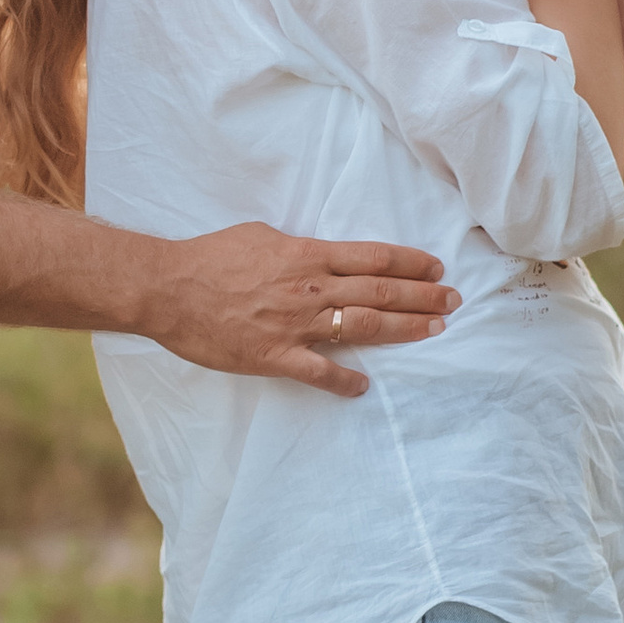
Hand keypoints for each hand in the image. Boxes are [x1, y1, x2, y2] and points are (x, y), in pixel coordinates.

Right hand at [136, 225, 457, 397]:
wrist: (169, 288)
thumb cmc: (210, 257)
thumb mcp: (260, 235)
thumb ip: (296, 248)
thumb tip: (318, 255)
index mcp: (307, 256)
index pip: (371, 257)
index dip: (408, 263)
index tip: (435, 268)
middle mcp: (310, 289)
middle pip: (379, 292)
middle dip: (422, 296)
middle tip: (454, 301)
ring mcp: (295, 325)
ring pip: (362, 328)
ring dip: (404, 330)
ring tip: (435, 330)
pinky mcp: (275, 356)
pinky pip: (319, 372)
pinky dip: (344, 381)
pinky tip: (364, 387)